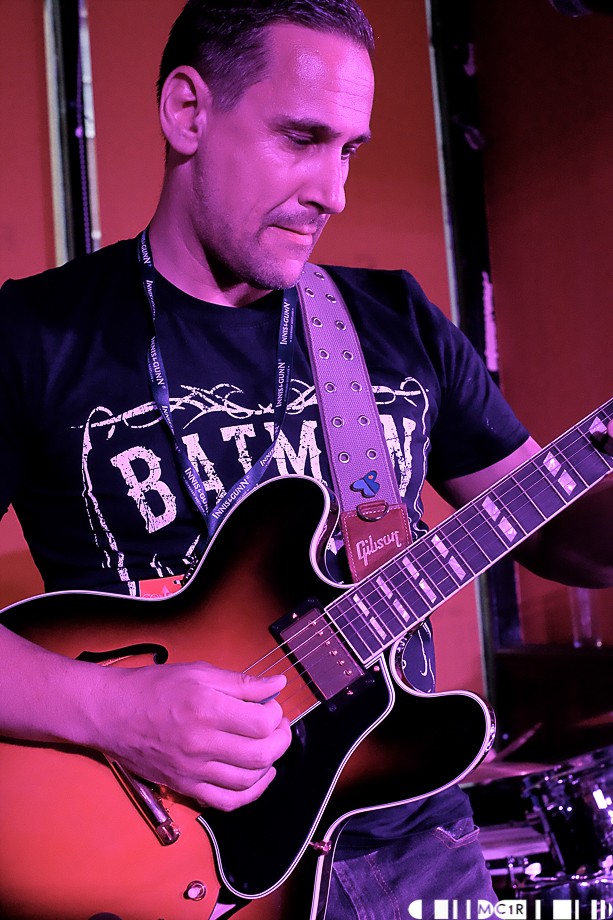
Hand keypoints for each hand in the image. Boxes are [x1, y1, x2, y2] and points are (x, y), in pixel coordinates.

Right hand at [98, 661, 291, 810]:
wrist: (111, 713)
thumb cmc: (153, 688)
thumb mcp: (199, 672)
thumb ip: (242, 682)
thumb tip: (277, 683)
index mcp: (206, 708)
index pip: (261, 722)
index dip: (275, 713)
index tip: (271, 705)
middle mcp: (201, 743)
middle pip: (260, 754)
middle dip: (281, 739)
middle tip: (278, 725)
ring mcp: (192, 769)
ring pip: (248, 780)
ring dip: (269, 764)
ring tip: (268, 746)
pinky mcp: (185, 786)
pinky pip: (226, 802)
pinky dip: (250, 793)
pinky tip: (258, 776)